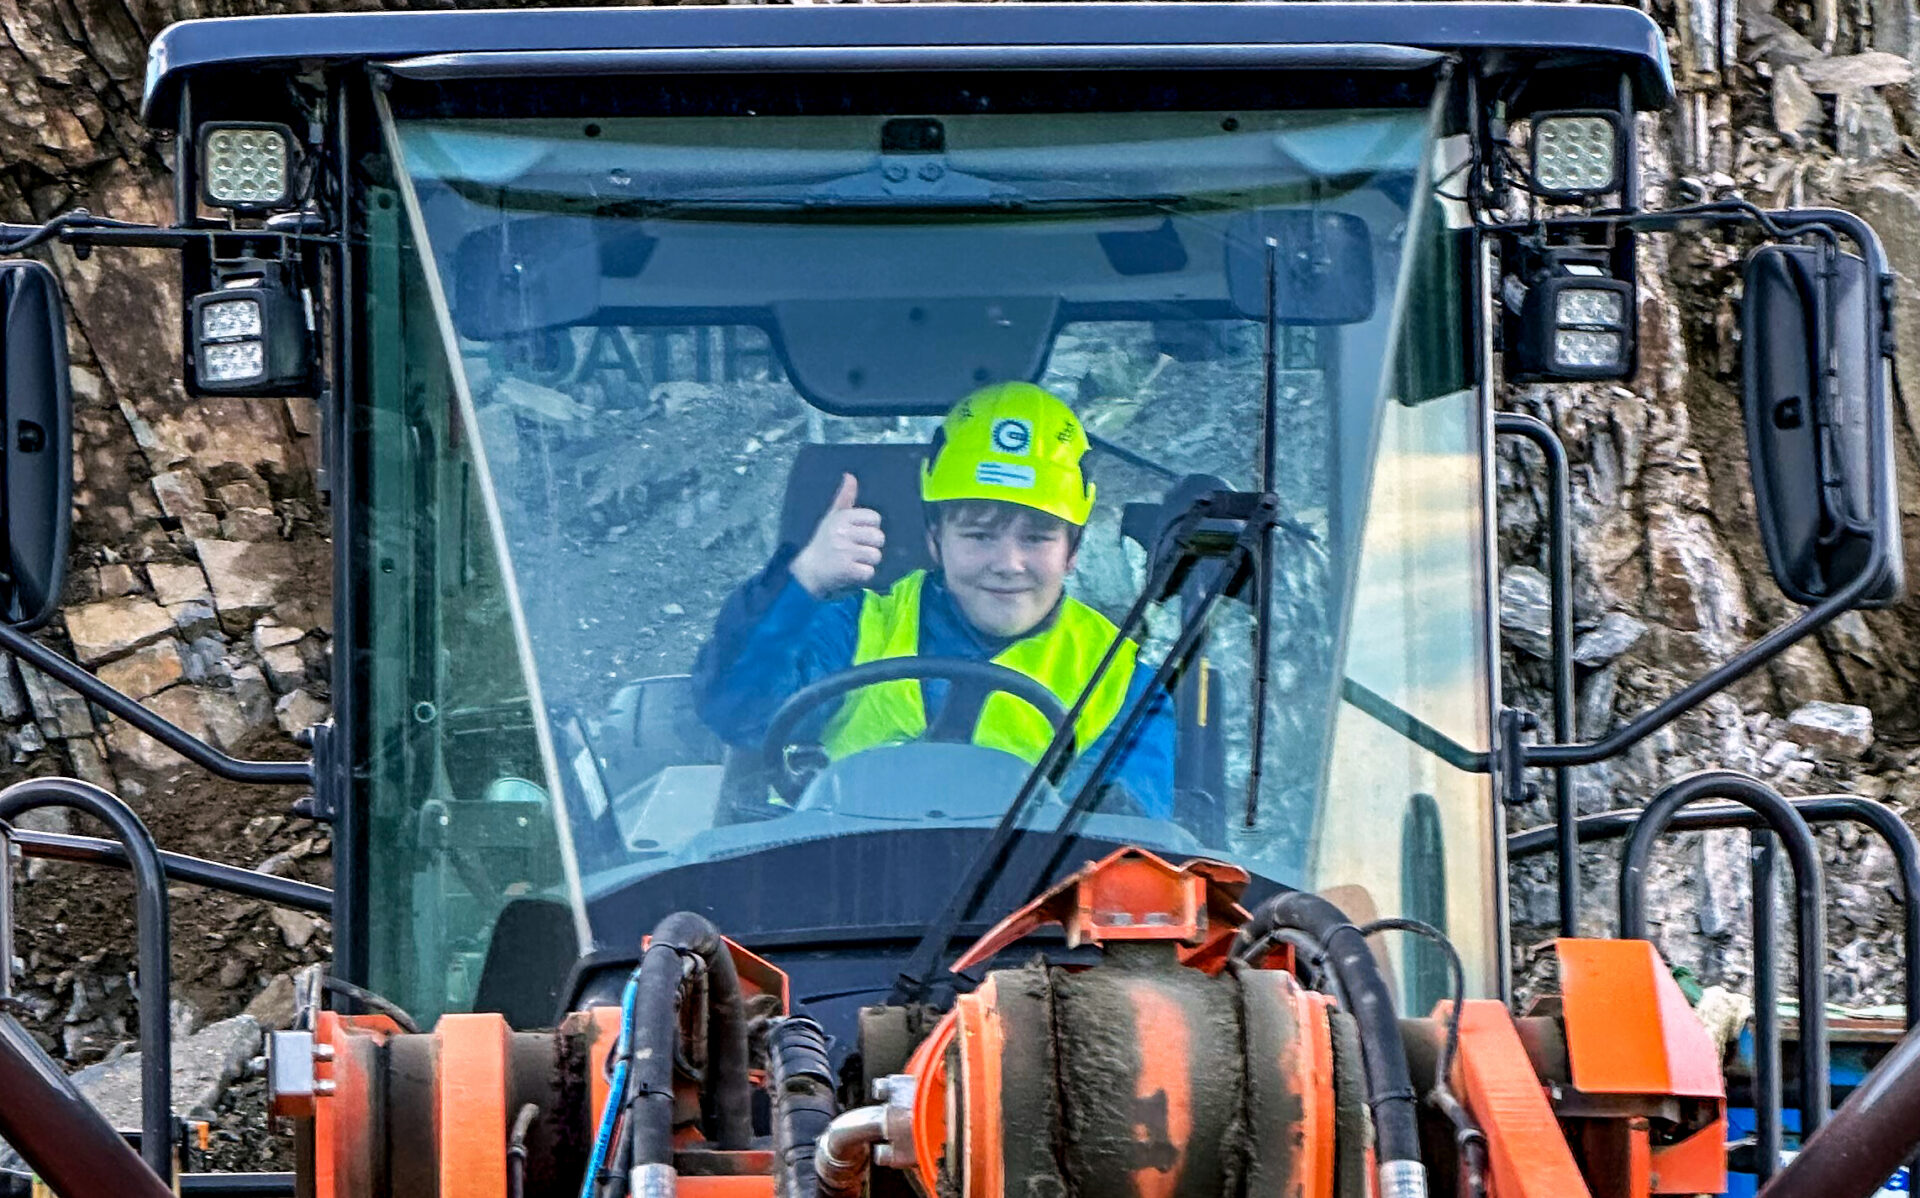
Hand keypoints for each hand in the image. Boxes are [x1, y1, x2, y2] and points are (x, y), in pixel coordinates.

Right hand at [790, 473, 884, 597]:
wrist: (807, 570)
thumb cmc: (823, 542)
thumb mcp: (832, 517)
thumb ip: (845, 498)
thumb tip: (850, 475)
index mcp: (842, 517)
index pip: (875, 518)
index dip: (870, 528)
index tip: (857, 534)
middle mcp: (843, 532)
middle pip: (879, 537)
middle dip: (871, 546)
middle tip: (856, 550)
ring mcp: (845, 551)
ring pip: (876, 555)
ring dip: (868, 562)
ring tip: (853, 561)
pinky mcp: (846, 569)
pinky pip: (869, 572)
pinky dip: (863, 575)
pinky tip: (851, 572)